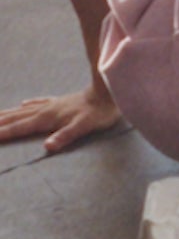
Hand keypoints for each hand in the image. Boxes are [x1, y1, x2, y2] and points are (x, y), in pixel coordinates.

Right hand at [0, 86, 122, 153]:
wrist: (108, 92)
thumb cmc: (98, 112)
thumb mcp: (83, 127)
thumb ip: (65, 136)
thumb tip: (47, 146)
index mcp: (48, 117)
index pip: (20, 127)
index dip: (4, 132)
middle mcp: (46, 109)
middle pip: (17, 117)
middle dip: (0, 123)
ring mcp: (53, 104)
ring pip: (24, 110)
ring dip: (8, 114)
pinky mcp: (61, 102)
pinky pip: (38, 102)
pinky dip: (28, 104)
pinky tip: (23, 103)